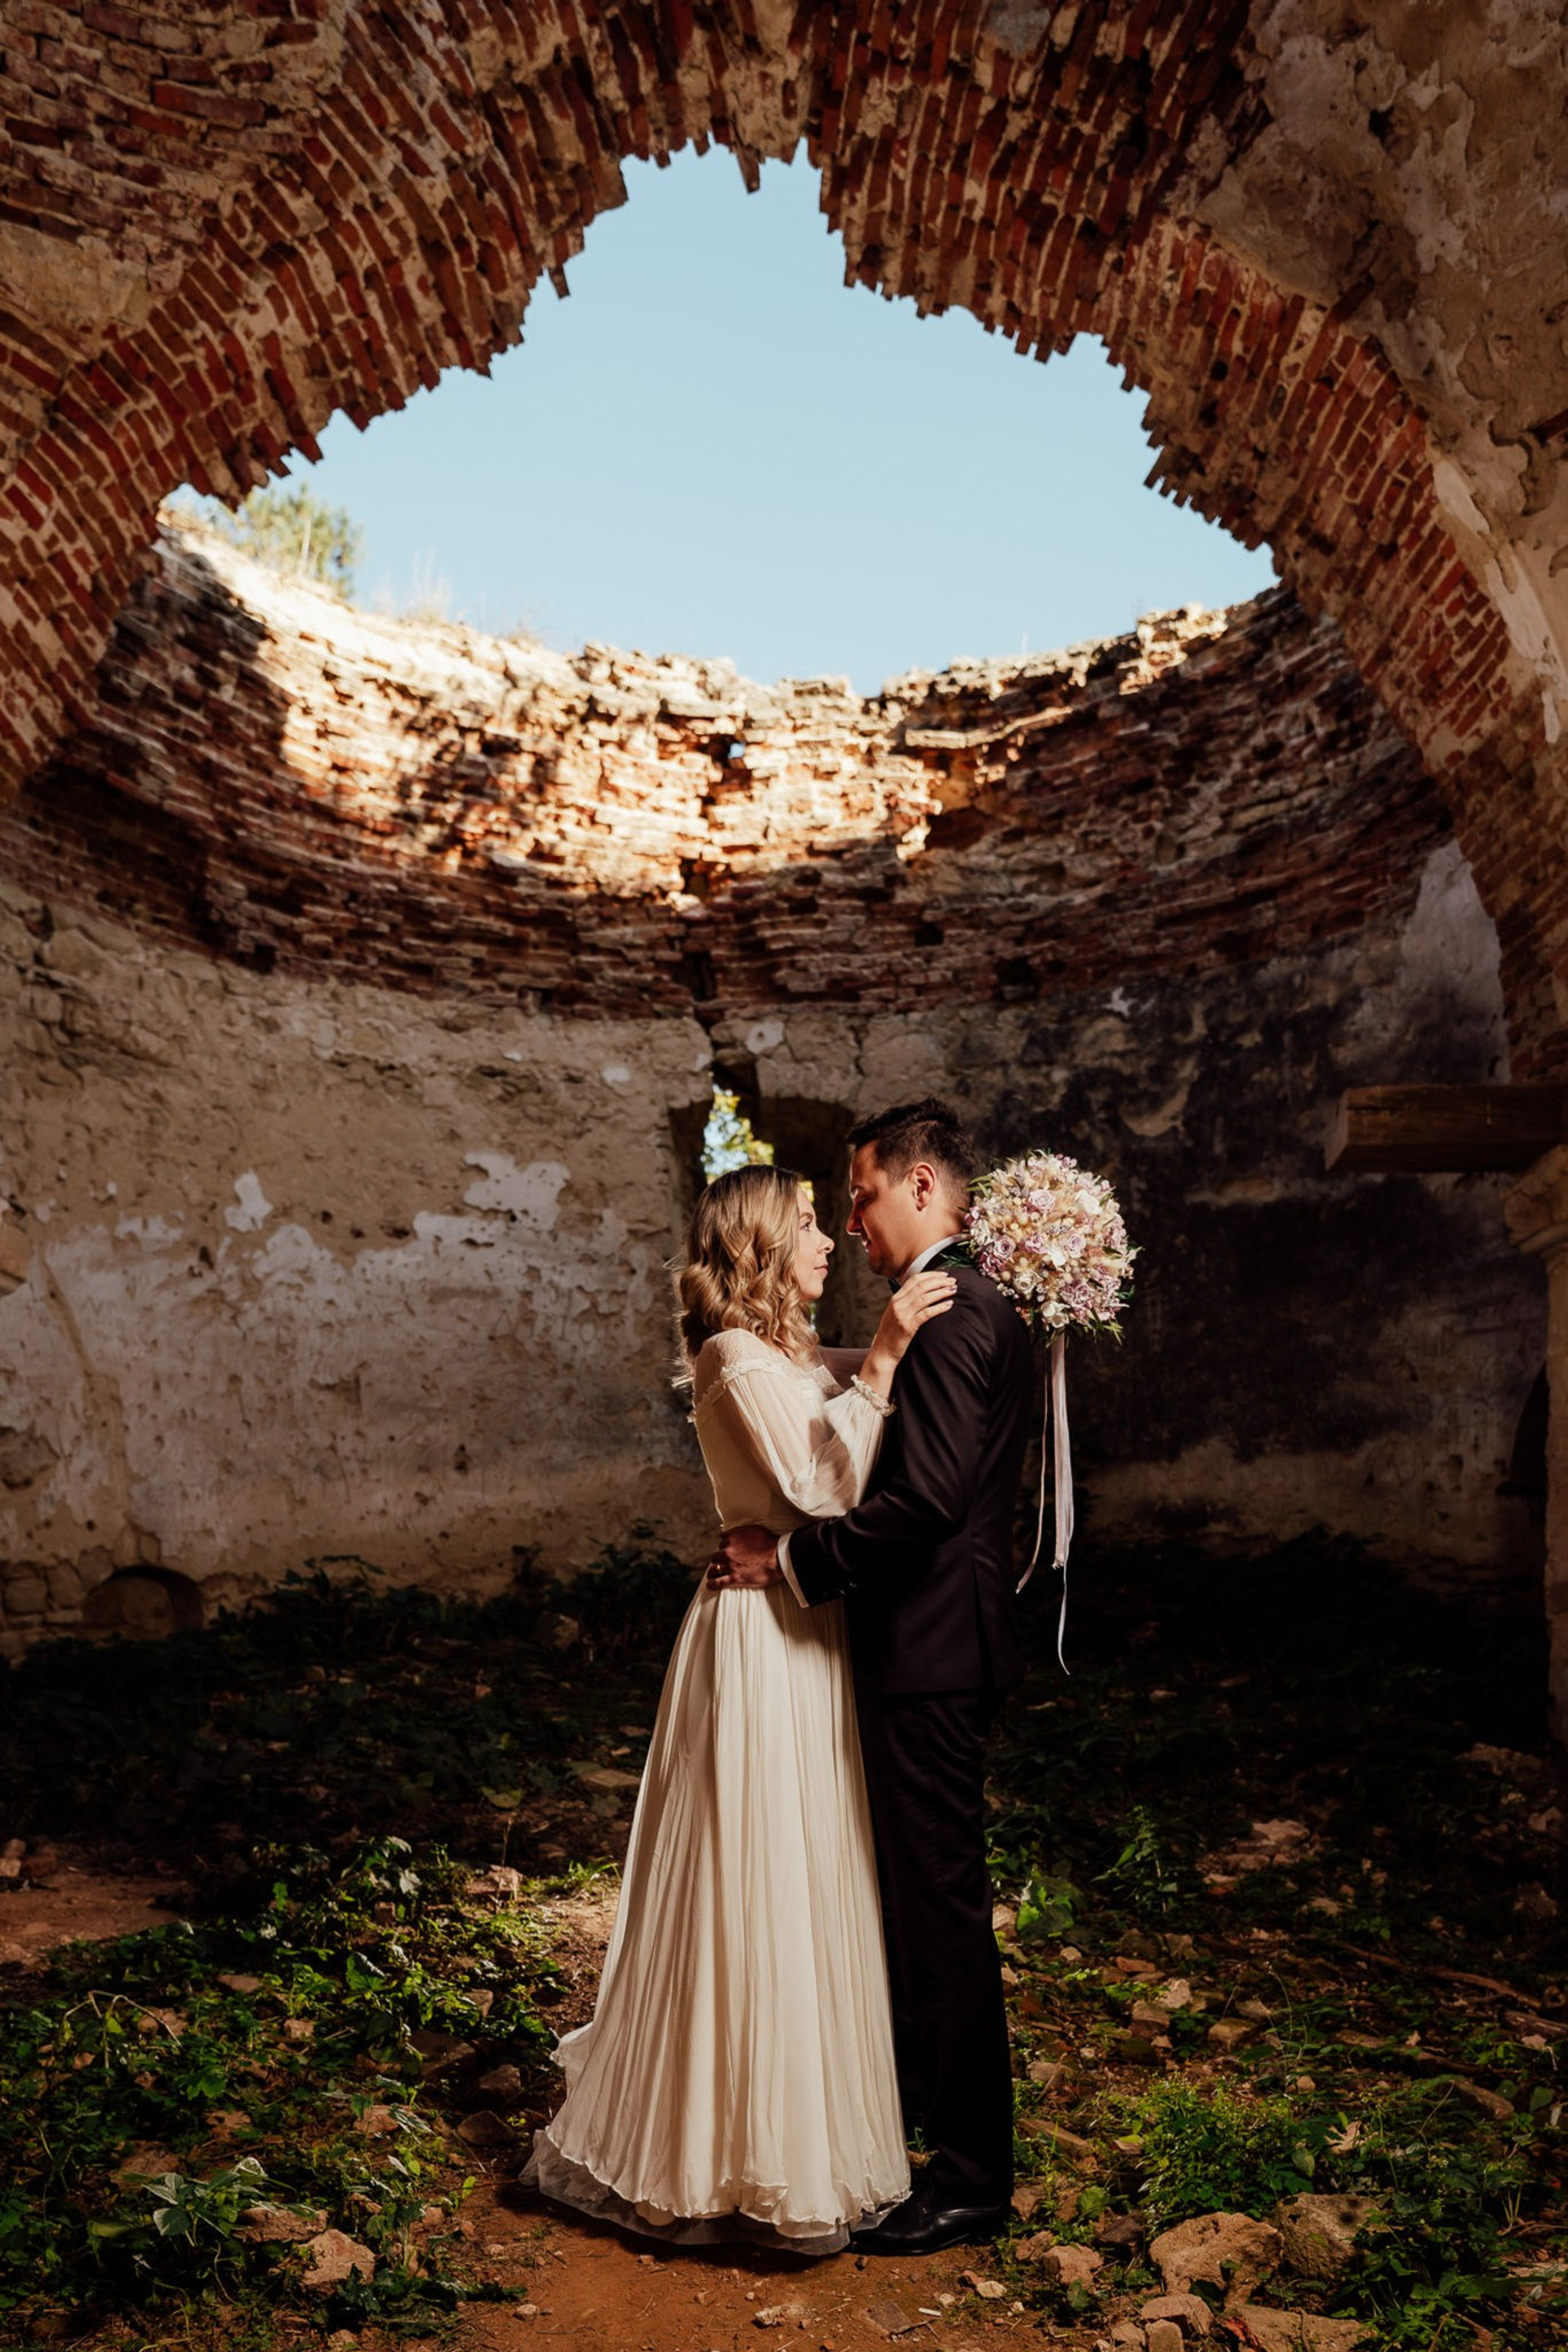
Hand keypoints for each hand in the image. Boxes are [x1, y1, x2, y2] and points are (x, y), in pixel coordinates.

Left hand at [706, 1523, 783, 1589]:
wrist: (778, 1557)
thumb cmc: (769, 1542)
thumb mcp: (753, 1529)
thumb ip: (737, 1531)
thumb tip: (725, 1533)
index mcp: (731, 1538)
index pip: (721, 1543)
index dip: (725, 1547)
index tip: (728, 1551)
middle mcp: (727, 1551)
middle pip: (716, 1556)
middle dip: (718, 1559)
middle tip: (722, 1562)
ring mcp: (729, 1566)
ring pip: (714, 1568)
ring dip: (713, 1571)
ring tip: (713, 1573)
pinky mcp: (734, 1578)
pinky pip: (718, 1582)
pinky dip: (712, 1584)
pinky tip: (710, 1585)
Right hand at [862, 1268, 957, 1388]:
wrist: (883, 1352)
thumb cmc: (893, 1334)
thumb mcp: (896, 1314)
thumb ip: (907, 1302)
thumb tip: (925, 1293)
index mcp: (895, 1298)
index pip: (915, 1280)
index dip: (931, 1275)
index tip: (944, 1275)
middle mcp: (898, 1303)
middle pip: (922, 1286)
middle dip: (939, 1281)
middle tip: (953, 1281)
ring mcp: (902, 1314)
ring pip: (925, 1297)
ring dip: (941, 1291)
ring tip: (953, 1290)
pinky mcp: (907, 1326)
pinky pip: (927, 1313)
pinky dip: (939, 1307)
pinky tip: (949, 1305)